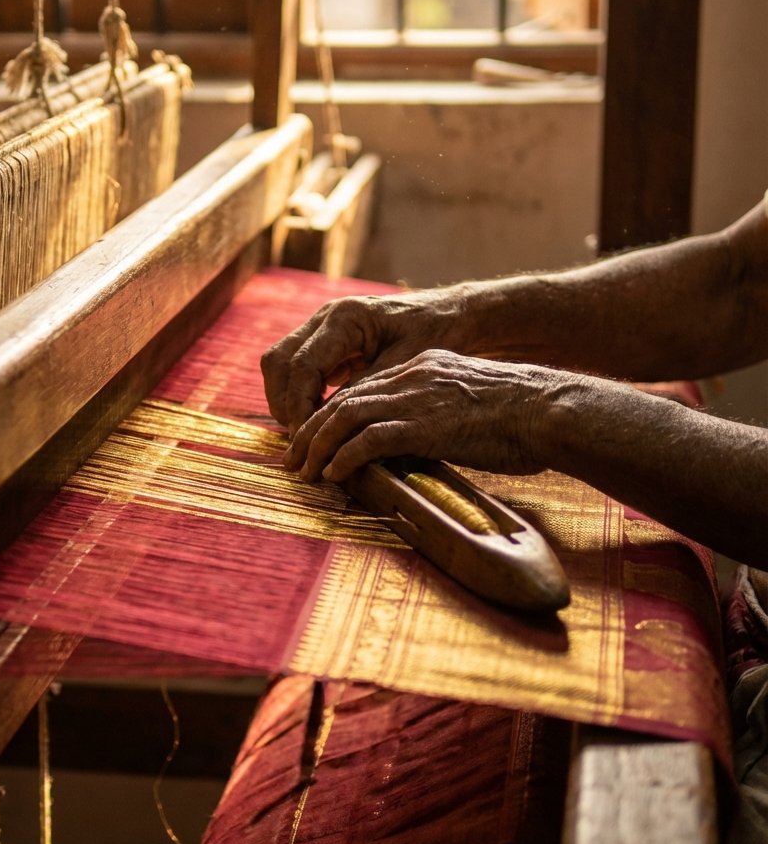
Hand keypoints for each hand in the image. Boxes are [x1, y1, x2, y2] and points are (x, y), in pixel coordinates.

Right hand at [261, 289, 472, 434]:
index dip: (299, 406)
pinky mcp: (325, 340)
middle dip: (283, 403)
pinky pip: (296, 367)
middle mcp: (325, 317)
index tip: (307, 438)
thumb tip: (331, 423)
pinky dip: (298, 394)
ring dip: (286, 400)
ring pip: (279, 364)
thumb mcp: (404, 366)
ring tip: (305, 433)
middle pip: (277, 361)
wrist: (448, 313)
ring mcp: (321, 326)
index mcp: (345, 318)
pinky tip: (317, 418)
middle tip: (300, 439)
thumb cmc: (435, 334)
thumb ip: (365, 390)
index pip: (302, 365)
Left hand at [283, 349, 560, 481]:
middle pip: (343, 400)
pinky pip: (369, 440)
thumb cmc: (523, 416)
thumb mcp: (470, 404)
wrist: (550, 409)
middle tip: (294, 456)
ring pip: (346, 416)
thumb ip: (437, 414)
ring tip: (303, 471)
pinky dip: (345, 457)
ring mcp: (416, 398)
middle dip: (312, 430)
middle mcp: (412, 377)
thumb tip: (417, 443)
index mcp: (422, 368)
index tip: (314, 436)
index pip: (362, 388)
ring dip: (318, 445)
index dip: (332, 414)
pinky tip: (333, 474)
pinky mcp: (423, 424)